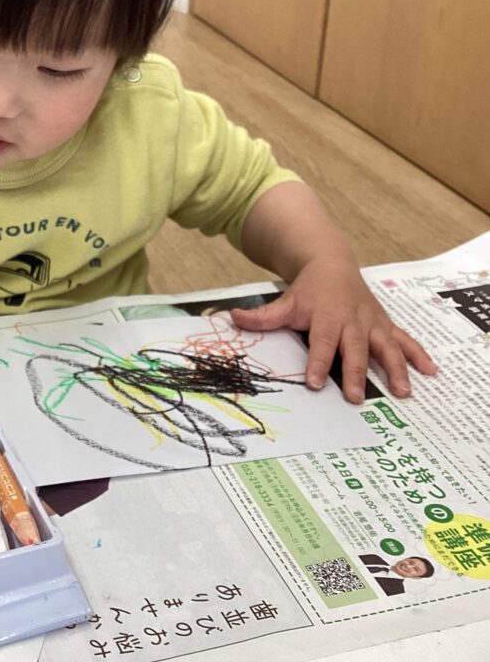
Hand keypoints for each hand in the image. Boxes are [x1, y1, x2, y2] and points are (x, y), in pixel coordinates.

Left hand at [229, 256, 437, 402]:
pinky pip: (405, 340)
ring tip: (402, 392)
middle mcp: (352, 321)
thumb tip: (231, 318)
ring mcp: (372, 323)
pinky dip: (418, 355)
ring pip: (386, 347)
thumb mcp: (285, 302)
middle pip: (354, 349)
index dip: (319, 362)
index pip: (322, 343)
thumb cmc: (308, 291)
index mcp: (326, 317)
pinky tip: (431, 371)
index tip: (315, 383)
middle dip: (356, 372)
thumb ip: (262, 316)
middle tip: (357, 397)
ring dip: (395, 369)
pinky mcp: (385, 325)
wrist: (332, 264)